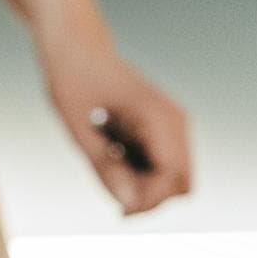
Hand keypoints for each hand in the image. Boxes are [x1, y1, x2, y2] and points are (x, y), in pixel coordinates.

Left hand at [42, 38, 193, 214]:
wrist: (77, 47)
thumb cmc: (74, 80)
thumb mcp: (78, 129)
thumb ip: (105, 168)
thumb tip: (127, 205)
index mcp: (158, 117)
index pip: (173, 177)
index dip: (149, 201)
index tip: (118, 210)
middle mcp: (176, 121)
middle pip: (182, 183)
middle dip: (151, 197)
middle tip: (111, 187)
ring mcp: (173, 123)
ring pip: (176, 176)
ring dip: (146, 185)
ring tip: (109, 164)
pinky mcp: (164, 127)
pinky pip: (165, 164)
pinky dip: (143, 172)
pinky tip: (115, 154)